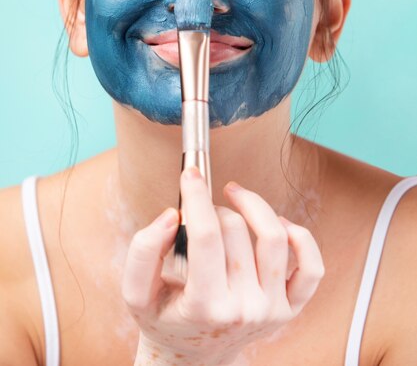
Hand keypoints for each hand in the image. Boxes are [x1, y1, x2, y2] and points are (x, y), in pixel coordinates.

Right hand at [122, 167, 324, 365]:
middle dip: (213, 207)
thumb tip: (171, 214)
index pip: (206, 238)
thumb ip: (143, 251)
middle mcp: (244, 310)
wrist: (192, 357)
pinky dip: (300, 237)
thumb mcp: (136, 293)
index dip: (197, 197)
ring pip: (273, 237)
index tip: (190, 173)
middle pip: (235, 230)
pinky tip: (277, 222)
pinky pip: (311, 266)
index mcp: (204, 307)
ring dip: (253, 205)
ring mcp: (272, 309)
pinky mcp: (291, 307)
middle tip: (200, 209)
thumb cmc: (164, 318)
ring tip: (234, 197)